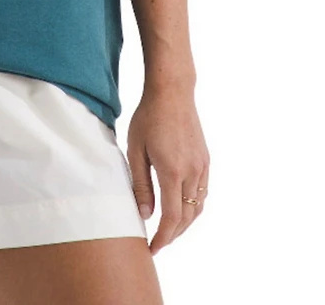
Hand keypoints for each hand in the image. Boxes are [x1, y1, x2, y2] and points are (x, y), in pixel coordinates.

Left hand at [126, 84, 209, 255]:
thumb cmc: (148, 117)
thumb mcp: (136, 149)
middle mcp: (192, 172)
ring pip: (198, 207)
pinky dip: (193, 207)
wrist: (172, 92)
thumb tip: (145, 214)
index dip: (163, 237)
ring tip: (168, 230)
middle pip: (187, 217)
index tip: (152, 248)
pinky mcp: (206, 160)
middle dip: (173, 234)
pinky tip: (182, 207)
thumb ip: (141, 183)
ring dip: (185, 223)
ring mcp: (202, 167)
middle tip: (157, 243)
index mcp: (172, 171)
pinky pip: (203, 192)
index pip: (171, 217)